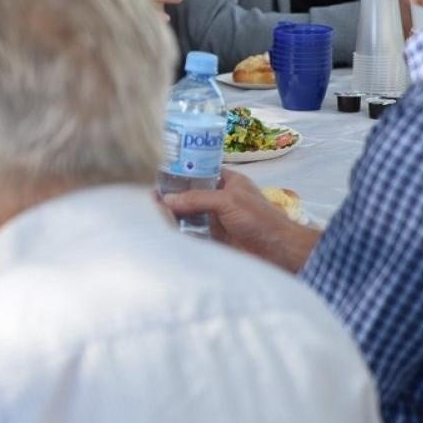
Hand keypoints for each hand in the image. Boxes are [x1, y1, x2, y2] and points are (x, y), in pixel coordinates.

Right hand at [159, 169, 321, 272]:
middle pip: (189, 192)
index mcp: (227, 181)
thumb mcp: (228, 200)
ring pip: (187, 212)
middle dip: (170, 193)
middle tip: (145, 194)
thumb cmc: (258, 219)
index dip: (179, 170)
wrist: (278, 252)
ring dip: (171, 212)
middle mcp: (219, 197)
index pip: (199, 170)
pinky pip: (190, 230)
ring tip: (146, 210)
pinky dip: (176, 229)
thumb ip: (196, 198)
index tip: (155, 171)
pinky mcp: (211, 237)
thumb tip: (164, 200)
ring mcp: (214, 218)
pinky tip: (159, 227)